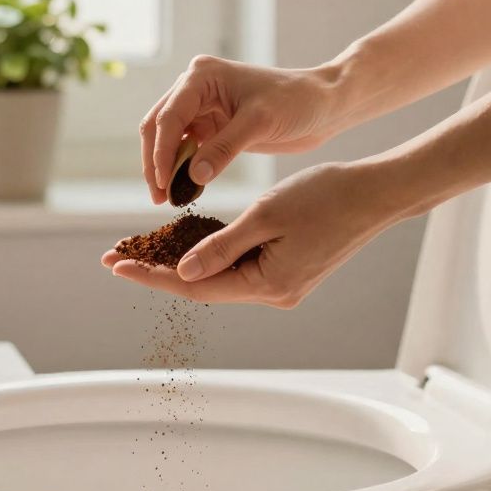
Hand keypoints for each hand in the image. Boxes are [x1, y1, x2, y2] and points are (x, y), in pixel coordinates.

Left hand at [103, 161, 407, 307]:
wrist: (375, 194)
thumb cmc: (325, 197)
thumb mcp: (265, 215)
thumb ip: (221, 246)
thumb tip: (180, 272)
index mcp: (268, 286)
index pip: (194, 287)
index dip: (152, 276)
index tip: (116, 267)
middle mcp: (273, 295)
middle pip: (203, 287)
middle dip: (157, 270)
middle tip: (115, 256)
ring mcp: (282, 286)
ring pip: (219, 277)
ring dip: (181, 263)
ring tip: (140, 249)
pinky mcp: (287, 272)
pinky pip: (239, 268)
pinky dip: (211, 255)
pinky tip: (184, 243)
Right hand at [140, 55, 339, 202]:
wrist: (323, 105)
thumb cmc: (296, 101)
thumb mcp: (259, 123)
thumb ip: (223, 148)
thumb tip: (191, 177)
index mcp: (203, 76)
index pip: (169, 116)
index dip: (161, 152)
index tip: (163, 183)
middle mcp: (196, 87)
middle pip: (158, 126)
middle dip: (156, 161)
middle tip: (159, 197)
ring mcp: (202, 107)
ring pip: (168, 138)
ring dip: (166, 166)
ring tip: (168, 198)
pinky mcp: (213, 126)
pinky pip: (187, 148)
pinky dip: (183, 168)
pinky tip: (186, 189)